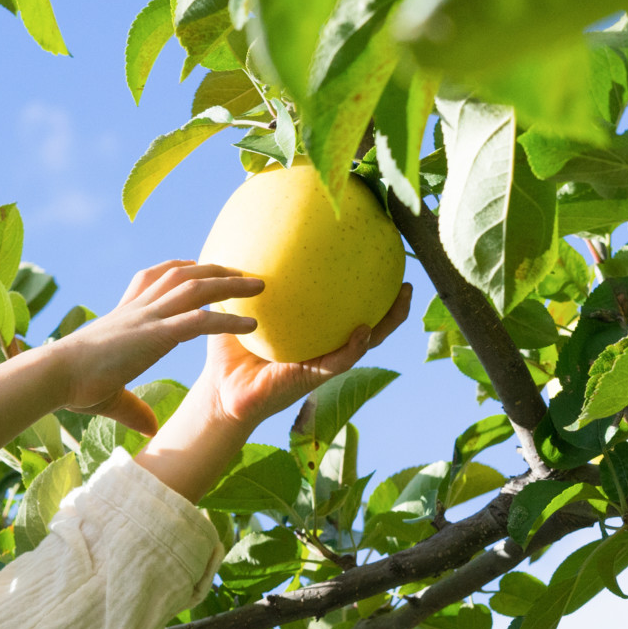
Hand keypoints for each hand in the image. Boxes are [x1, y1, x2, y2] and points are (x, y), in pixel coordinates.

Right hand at [50, 261, 264, 435]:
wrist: (55, 375)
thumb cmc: (71, 383)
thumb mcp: (109, 396)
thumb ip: (133, 409)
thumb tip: (149, 429)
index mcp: (125, 313)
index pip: (155, 277)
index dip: (180, 269)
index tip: (199, 267)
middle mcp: (138, 308)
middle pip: (183, 274)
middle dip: (215, 268)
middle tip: (244, 271)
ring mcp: (147, 318)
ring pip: (197, 288)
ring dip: (231, 285)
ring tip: (260, 285)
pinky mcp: (155, 335)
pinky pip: (200, 321)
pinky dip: (228, 320)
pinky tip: (253, 324)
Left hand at [133, 284, 413, 504]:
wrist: (220, 389)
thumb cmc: (231, 348)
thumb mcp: (240, 309)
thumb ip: (247, 282)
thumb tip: (248, 240)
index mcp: (312, 333)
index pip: (346, 310)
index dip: (367, 292)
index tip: (384, 265)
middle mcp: (322, 348)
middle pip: (369, 327)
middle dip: (393, 309)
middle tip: (407, 284)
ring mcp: (320, 364)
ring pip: (364, 345)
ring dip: (385, 325)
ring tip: (401, 302)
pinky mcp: (309, 379)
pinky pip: (338, 363)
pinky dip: (352, 348)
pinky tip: (361, 332)